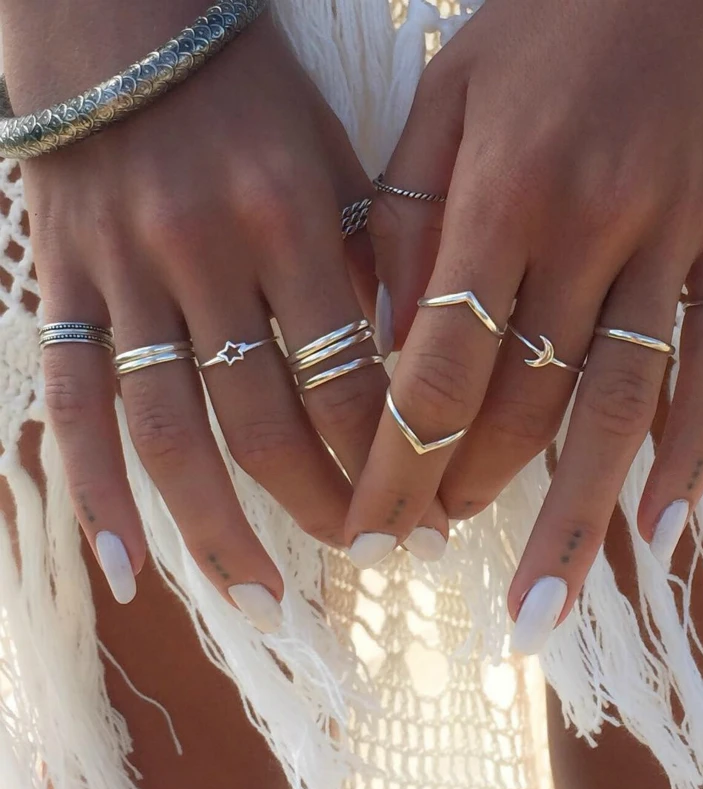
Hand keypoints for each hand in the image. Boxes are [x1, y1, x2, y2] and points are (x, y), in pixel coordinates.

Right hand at [7, 5, 420, 626]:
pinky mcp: (64, 292)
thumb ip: (372, 257)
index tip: (424, 509)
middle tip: (368, 553)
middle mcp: (206, 258)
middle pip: (268, 420)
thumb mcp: (336, 156)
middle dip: (324, 502)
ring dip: (222, 533)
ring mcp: (125, 281)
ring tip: (264, 603)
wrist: (122, 24)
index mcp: (289, 217)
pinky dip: (94, 493)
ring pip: (173, 435)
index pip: (349, 376)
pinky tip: (126, 567)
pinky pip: (73, 407)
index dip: (391, 455)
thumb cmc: (250, 92)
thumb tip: (405, 361)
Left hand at [347, 0, 702, 648]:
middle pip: (523, 401)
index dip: (400, 459)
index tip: (371, 527)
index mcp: (505, 194)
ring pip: (620, 406)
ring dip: (577, 512)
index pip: (439, 367)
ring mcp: (676, 243)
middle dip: (469, 487)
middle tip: (430, 545)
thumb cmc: (551, 14)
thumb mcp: (448, 92)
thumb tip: (389, 335)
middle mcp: (592, 231)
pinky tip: (663, 519)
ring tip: (543, 601)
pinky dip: (697, 446)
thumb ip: (410, 216)